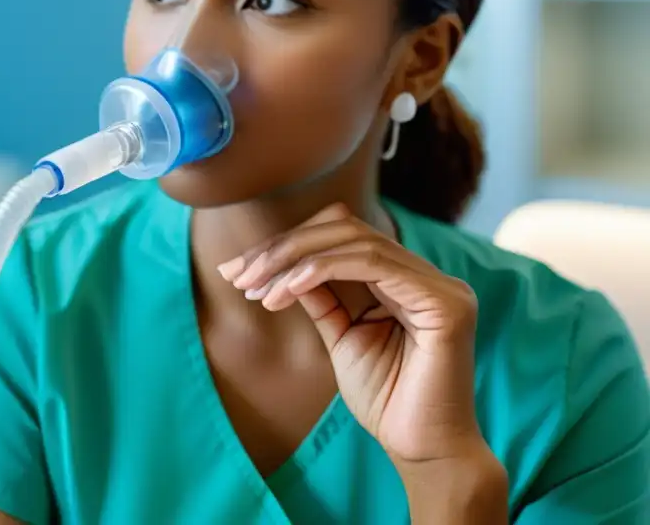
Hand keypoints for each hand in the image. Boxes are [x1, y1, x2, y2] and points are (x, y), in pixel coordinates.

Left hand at [218, 203, 486, 467]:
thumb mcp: (341, 336)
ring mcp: (440, 284)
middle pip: (344, 228)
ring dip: (292, 259)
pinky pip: (371, 263)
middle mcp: (427, 274)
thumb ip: (322, 296)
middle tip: (237, 274)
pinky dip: (320, 270)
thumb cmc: (387, 401)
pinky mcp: (444, 302)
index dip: (287, 245)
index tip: (238, 271)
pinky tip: (285, 291)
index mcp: (406, 280)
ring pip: (354, 240)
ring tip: (255, 288)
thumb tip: (282, 264)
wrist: (424, 454)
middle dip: (282, 248)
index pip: (341, 236)